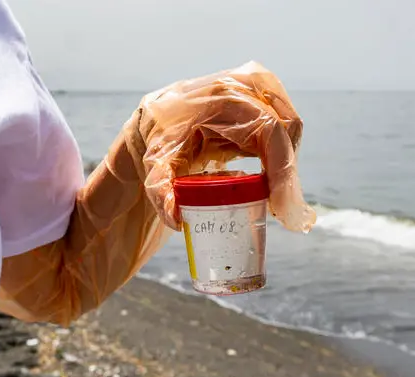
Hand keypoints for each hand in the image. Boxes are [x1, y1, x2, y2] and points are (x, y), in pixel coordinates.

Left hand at [120, 61, 315, 232]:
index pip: (269, 129)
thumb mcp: (155, 161)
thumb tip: (177, 220)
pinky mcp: (261, 101)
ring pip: (290, 131)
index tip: (279, 205)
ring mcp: (256, 89)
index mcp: (222, 96)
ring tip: (277, 202)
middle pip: (287, 130)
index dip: (281, 168)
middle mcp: (245, 86)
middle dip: (288, 174)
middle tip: (283, 212)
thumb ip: (160, 190)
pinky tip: (273, 184)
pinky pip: (283, 129)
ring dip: (287, 167)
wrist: (160, 115)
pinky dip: (282, 157)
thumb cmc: (161, 136)